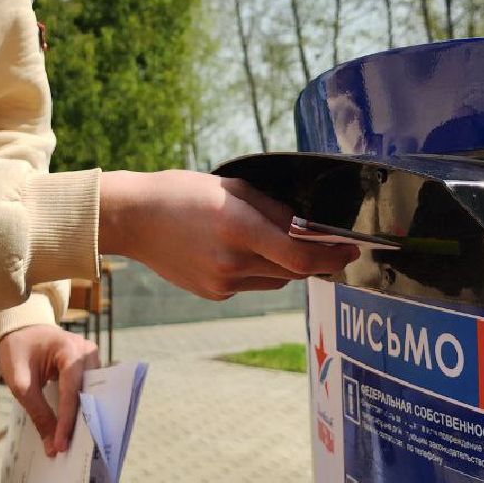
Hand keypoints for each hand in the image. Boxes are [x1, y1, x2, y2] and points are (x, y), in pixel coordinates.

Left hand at [0, 324, 99, 456]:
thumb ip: (39, 413)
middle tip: (73, 451)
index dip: (66, 421)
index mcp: (70, 349)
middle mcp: (87, 352)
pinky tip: (76, 429)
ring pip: (91, 395)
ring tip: (76, 444)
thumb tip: (52, 448)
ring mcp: (91, 358)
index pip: (71, 390)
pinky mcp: (89, 366)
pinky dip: (82, 409)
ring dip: (83, 418)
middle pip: (88, 393)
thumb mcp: (21, 383)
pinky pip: (89, 391)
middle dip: (80, 422)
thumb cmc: (18, 351)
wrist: (21, 329)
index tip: (60, 446)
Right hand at [99, 170, 358, 299]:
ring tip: (276, 242)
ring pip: (276, 280)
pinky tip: (237, 250)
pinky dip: (258, 270)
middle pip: (295, 271)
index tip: (350, 249)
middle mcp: (232, 261)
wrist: (133, 220)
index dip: (332, 255)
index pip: (300, 255)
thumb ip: (274, 210)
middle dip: (316, 259)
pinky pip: (252, 284)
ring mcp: (222, 283)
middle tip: (331, 245)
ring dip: (287, 265)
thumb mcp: (231, 188)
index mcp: (237, 226)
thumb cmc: (181, 193)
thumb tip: (310, 228)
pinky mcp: (214, 294)